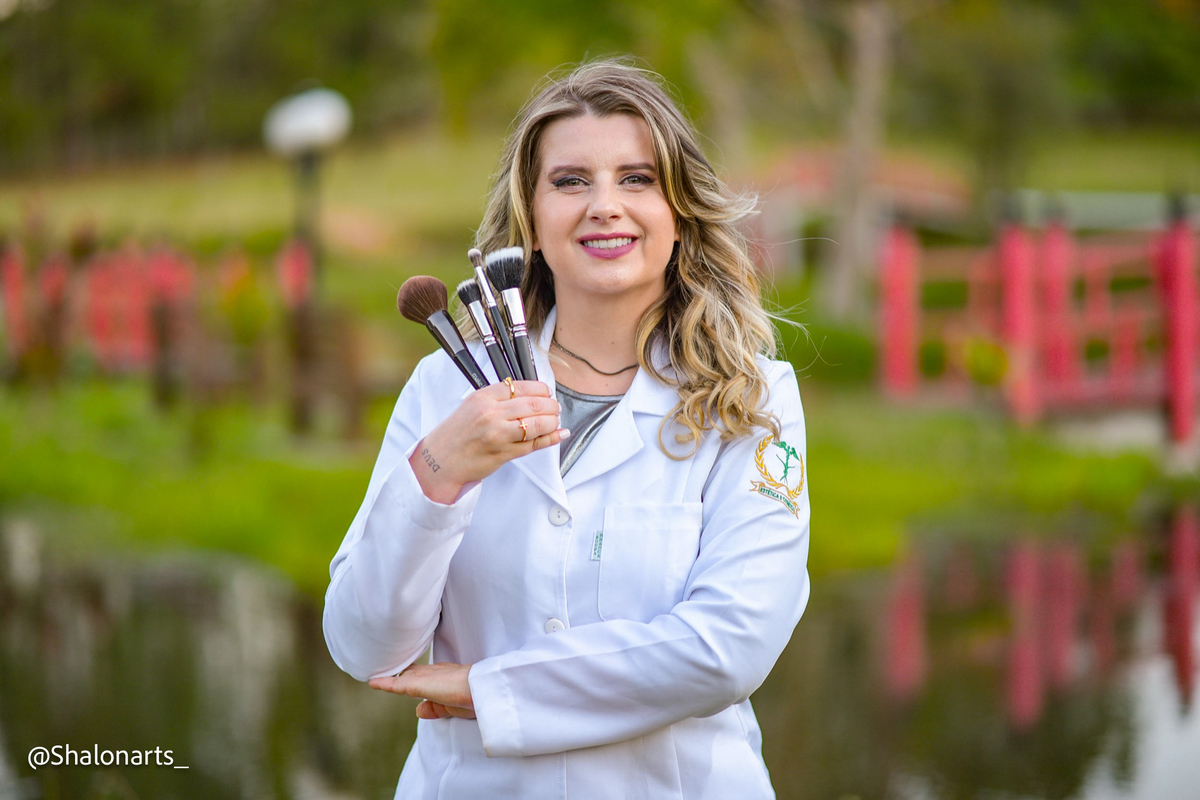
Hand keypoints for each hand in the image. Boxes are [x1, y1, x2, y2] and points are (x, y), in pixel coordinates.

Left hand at [369, 662, 475, 719]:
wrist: (480, 690)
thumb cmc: (474, 698)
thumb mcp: (452, 707)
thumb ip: (435, 708)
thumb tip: (418, 710)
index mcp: (443, 677)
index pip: (424, 675)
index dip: (413, 674)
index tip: (403, 673)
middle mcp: (432, 673)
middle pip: (411, 672)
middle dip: (399, 671)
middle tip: (384, 666)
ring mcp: (424, 677)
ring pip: (403, 675)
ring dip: (389, 675)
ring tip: (373, 671)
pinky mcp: (417, 684)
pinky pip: (396, 684)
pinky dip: (384, 683)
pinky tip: (372, 681)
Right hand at [409, 380, 566, 502]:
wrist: (441, 460)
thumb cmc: (457, 433)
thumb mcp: (472, 405)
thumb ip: (498, 398)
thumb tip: (529, 394)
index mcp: (484, 397)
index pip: (522, 387)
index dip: (541, 390)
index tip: (547, 393)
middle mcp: (492, 414)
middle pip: (534, 405)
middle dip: (551, 406)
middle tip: (555, 408)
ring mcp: (499, 435)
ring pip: (538, 424)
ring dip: (553, 421)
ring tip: (555, 420)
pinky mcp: (505, 453)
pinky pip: (535, 444)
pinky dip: (551, 438)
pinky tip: (559, 433)